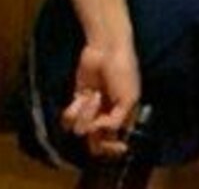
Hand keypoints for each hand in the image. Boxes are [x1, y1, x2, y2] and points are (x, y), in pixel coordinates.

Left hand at [62, 42, 140, 158]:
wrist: (106, 50)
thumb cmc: (123, 72)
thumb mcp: (129, 98)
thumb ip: (116, 121)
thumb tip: (98, 132)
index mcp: (124, 116)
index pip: (116, 142)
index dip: (113, 148)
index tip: (114, 145)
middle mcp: (106, 116)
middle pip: (95, 141)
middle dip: (94, 132)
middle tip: (96, 120)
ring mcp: (90, 110)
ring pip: (80, 130)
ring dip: (86, 114)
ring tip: (93, 97)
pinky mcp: (76, 102)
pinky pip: (69, 119)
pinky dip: (73, 111)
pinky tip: (81, 98)